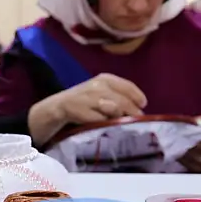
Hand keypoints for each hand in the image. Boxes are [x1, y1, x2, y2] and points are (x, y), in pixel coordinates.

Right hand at [29, 73, 146, 145]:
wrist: (58, 106)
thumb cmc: (86, 101)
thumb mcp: (103, 92)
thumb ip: (120, 96)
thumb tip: (140, 109)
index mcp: (105, 78)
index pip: (127, 87)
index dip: (137, 98)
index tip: (142, 106)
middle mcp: (97, 85)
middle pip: (123, 101)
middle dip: (131, 112)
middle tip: (134, 120)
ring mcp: (88, 97)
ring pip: (114, 109)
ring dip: (118, 118)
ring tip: (117, 122)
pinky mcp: (80, 110)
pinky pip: (100, 119)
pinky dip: (104, 123)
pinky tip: (102, 123)